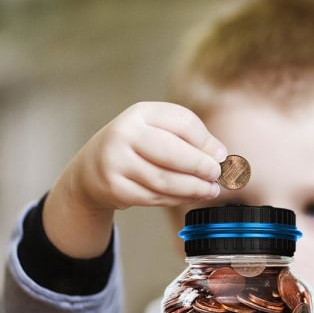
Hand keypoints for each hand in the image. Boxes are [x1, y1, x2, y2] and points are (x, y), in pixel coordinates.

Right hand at [68, 101, 225, 210]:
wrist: (92, 169)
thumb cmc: (135, 147)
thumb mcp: (157, 131)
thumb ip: (188, 137)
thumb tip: (219, 154)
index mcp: (140, 113)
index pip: (182, 123)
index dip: (206, 141)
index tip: (221, 155)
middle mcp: (124, 134)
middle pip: (172, 152)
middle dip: (200, 166)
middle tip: (216, 174)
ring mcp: (116, 162)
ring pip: (164, 180)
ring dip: (193, 188)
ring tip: (210, 190)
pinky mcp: (115, 188)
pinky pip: (154, 197)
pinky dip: (177, 199)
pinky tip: (189, 197)